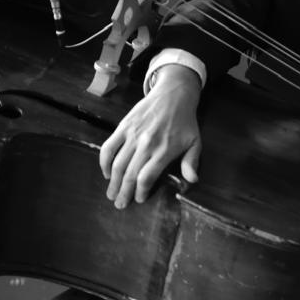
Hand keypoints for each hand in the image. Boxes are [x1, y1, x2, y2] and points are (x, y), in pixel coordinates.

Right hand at [99, 64, 203, 207]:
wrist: (173, 94)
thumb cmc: (185, 121)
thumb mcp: (195, 142)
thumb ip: (191, 162)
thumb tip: (192, 180)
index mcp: (164, 150)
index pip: (147, 177)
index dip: (141, 191)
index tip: (139, 200)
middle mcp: (146, 144)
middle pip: (130, 174)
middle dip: (124, 192)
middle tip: (120, 204)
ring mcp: (133, 135)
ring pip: (118, 164)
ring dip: (113, 182)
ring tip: (111, 194)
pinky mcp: (123, 126)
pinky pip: (109, 147)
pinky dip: (104, 162)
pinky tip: (106, 173)